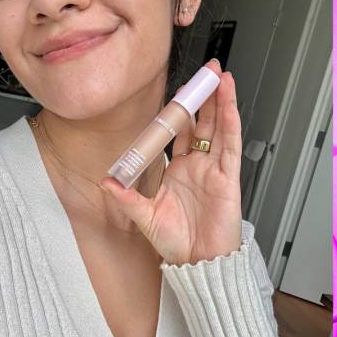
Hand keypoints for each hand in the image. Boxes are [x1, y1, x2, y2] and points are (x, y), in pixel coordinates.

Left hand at [100, 60, 242, 265]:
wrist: (199, 263)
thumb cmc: (176, 243)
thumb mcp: (145, 216)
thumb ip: (127, 197)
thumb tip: (106, 181)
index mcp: (177, 171)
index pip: (178, 133)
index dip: (178, 112)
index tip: (177, 93)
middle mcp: (197, 166)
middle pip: (201, 123)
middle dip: (202, 98)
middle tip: (204, 74)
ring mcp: (214, 169)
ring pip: (218, 128)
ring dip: (219, 102)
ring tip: (219, 77)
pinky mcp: (228, 177)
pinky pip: (230, 145)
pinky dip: (230, 122)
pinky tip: (229, 103)